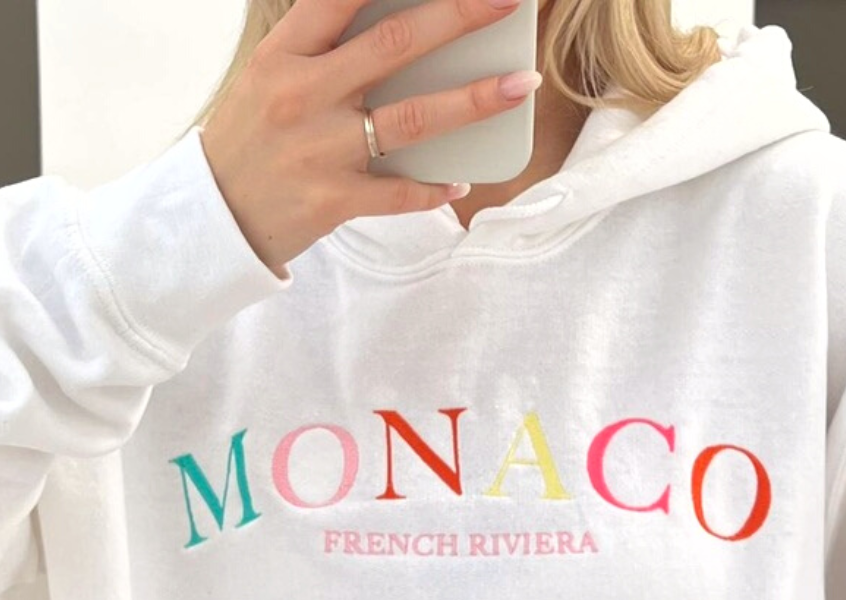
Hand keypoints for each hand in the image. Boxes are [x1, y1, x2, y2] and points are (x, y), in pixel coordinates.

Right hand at [200, 0, 538, 272]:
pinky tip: (460, 181)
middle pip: (393, 44)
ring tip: (519, 83)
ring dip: (472, 99)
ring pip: (410, 118)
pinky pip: (398, 193)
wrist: (211, 217)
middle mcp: (303, 94)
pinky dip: (433, 188)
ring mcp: (320, 150)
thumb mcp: (270, 75)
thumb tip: (398, 25)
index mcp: (285, 53)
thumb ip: (324, 46)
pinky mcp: (332, 201)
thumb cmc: (251, 139)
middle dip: (458, 16)